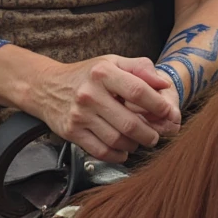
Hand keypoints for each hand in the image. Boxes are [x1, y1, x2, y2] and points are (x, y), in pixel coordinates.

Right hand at [25, 54, 180, 162]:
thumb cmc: (87, 75)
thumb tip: (165, 84)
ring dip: (136, 145)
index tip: (169, 114)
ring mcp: (79, 115)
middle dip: (151, 134)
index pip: (138, 91)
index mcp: (103, 72)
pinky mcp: (72, 132)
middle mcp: (90, 93)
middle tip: (156, 134)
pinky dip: (118, 154)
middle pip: (130, 123)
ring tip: (139, 140)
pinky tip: (124, 148)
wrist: (47, 87)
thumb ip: (140, 68)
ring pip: (118, 140)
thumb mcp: (112, 62)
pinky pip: (102, 151)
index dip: (159, 106)